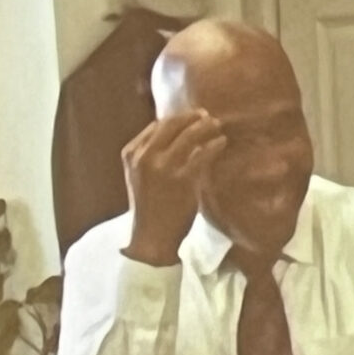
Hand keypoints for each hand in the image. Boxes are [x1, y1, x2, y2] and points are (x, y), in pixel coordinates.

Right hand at [120, 110, 225, 266]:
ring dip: (206, 126)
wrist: (151, 238)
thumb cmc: (149, 209)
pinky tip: (221, 142)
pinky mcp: (183, 179)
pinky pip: (203, 153)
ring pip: (189, 135)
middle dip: (191, 117)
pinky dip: (215, 144)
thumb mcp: (139, 177)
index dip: (176, 119)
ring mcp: (163, 167)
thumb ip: (151, 156)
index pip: (156, 126)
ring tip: (217, 126)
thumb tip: (179, 135)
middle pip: (172, 124)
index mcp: (131, 154)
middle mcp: (145, 157)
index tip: (189, 119)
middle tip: (206, 116)